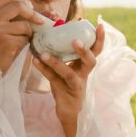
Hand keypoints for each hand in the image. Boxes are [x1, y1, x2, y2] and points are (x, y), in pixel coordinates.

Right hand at [0, 0, 46, 74]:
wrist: (3, 66)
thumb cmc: (10, 41)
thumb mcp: (13, 23)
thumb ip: (25, 12)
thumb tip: (53, 7)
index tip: (30, 7)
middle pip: (17, 5)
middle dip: (33, 13)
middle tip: (40, 22)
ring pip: (24, 23)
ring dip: (29, 32)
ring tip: (24, 39)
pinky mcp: (3, 43)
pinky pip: (25, 37)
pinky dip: (28, 42)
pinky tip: (22, 48)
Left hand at [33, 22, 104, 136]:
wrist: (68, 111)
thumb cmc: (68, 85)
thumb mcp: (70, 68)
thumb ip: (65, 54)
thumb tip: (53, 32)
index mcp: (86, 66)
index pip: (96, 51)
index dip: (100, 39)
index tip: (100, 25)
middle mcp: (83, 75)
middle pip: (90, 62)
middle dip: (84, 51)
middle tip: (75, 41)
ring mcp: (75, 85)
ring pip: (68, 74)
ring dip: (56, 63)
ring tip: (44, 53)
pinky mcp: (64, 93)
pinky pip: (53, 80)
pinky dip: (44, 70)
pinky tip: (35, 60)